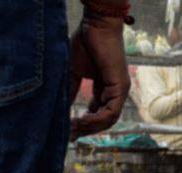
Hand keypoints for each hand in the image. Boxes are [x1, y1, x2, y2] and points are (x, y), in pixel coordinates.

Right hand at [69, 13, 129, 139]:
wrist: (96, 26)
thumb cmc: (86, 44)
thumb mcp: (74, 72)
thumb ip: (71, 90)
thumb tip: (60, 109)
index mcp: (106, 90)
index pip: (98, 113)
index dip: (85, 124)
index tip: (70, 132)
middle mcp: (116, 93)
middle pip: (104, 120)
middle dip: (86, 129)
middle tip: (70, 135)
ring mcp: (121, 91)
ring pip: (109, 119)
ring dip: (91, 126)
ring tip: (74, 128)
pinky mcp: (121, 87)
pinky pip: (112, 111)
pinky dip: (97, 119)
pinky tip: (83, 120)